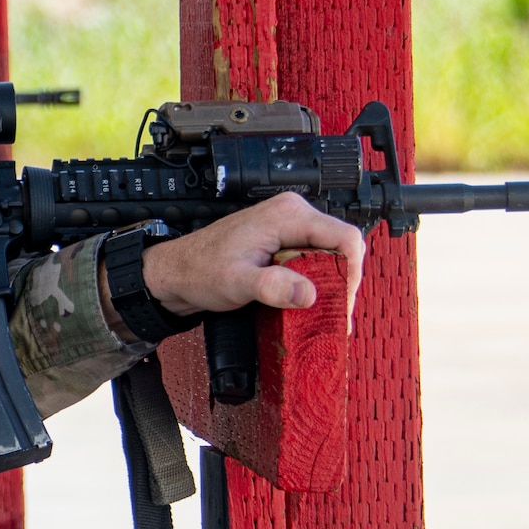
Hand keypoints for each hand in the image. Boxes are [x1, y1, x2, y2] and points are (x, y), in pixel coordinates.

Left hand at [133, 193, 366, 321]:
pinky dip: (315, 281)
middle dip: (344, 282)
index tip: (345, 303)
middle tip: (336, 316)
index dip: (353, 273)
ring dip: (330, 284)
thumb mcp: (236, 283)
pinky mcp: (284, 240)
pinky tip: (305, 301)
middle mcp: (293, 213)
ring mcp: (289, 226)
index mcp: (288, 215)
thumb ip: (272, 286)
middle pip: (342, 247)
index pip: (346, 238)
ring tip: (322, 312)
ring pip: (330, 255)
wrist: (176, 271)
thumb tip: (308, 294)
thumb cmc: (200, 271)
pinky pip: (314, 259)